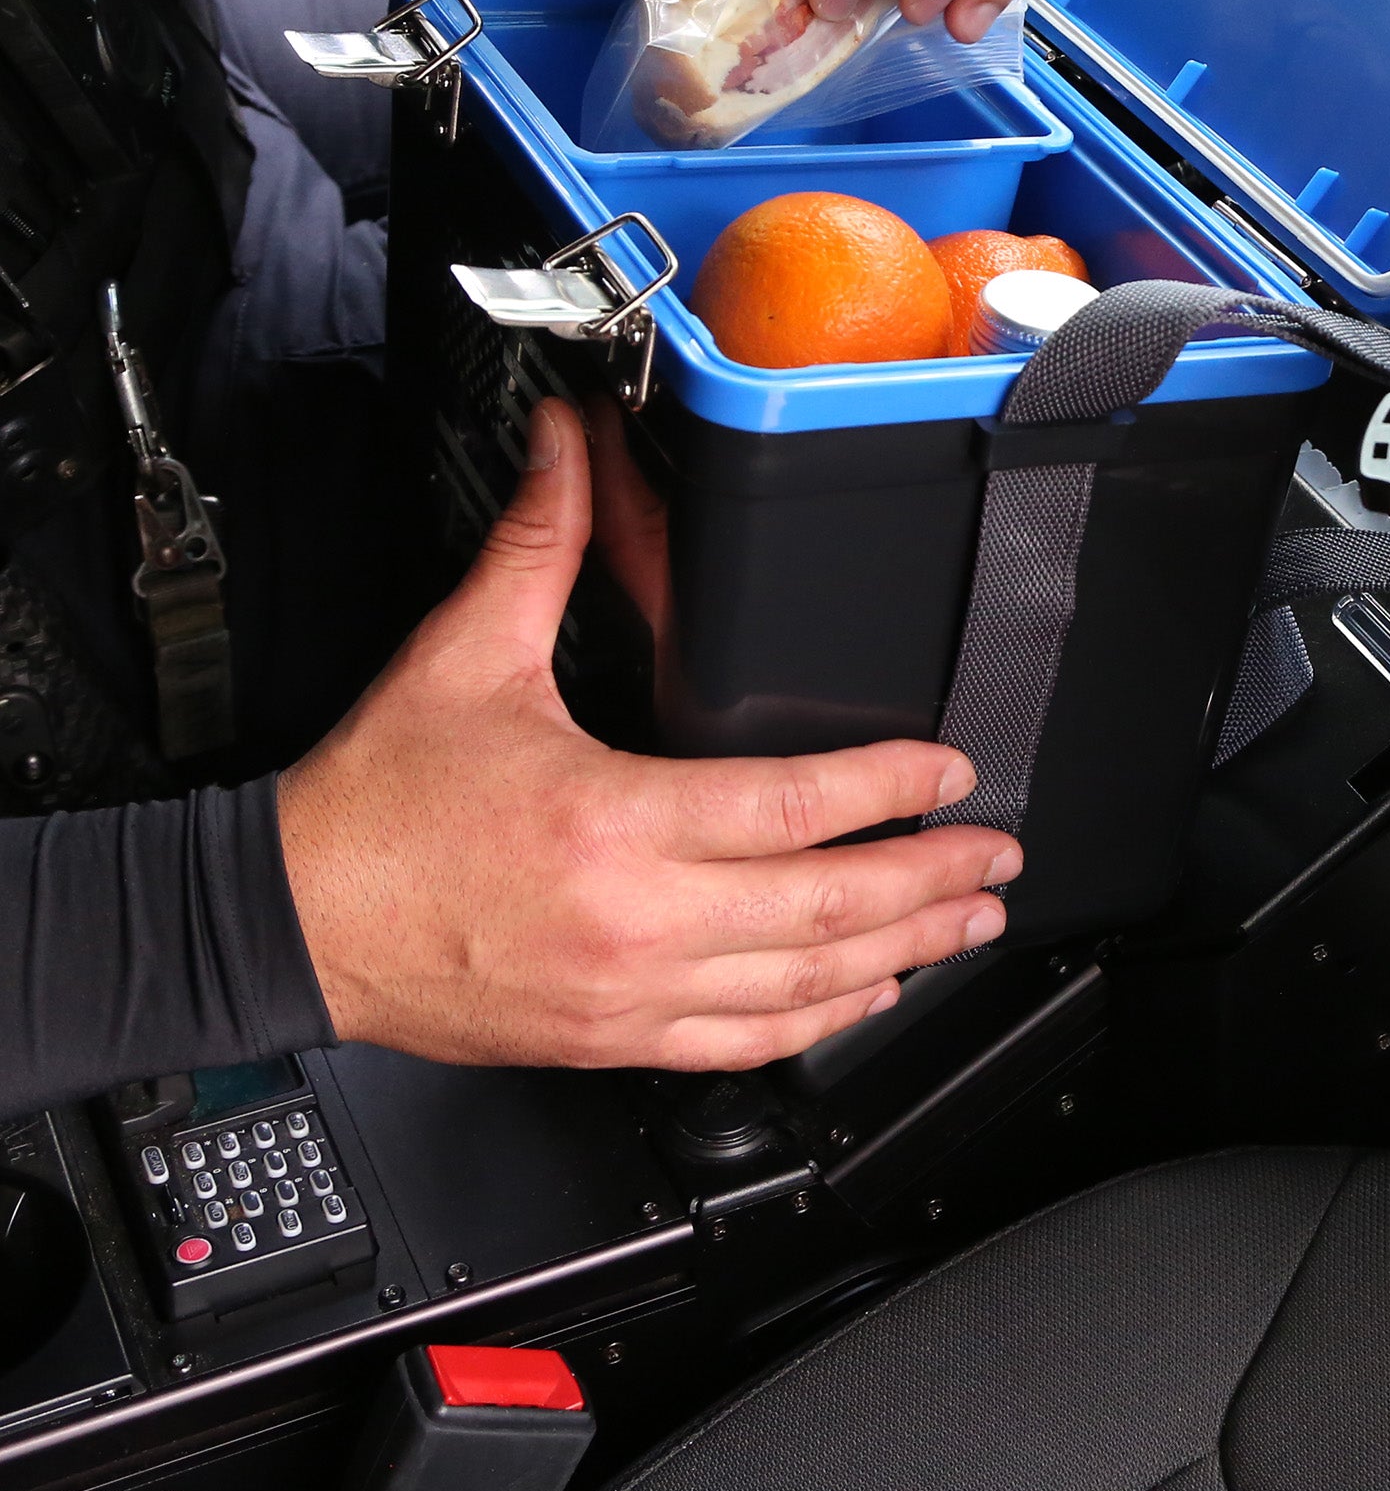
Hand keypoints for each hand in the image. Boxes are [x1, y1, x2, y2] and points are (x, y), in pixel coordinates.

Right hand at [276, 400, 1017, 1071]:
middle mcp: (635, 921)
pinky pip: (742, 1045)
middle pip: (825, 907)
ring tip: (966, 925)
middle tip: (994, 856)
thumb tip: (569, 444)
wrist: (293, 922)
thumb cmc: (378, 804)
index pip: (795, 807)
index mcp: (613, 821)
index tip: (950, 773)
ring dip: (901, 954)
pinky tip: (866, 994)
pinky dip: (818, 1021)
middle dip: (929, 881)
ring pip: (801, 987)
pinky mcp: (611, 1040)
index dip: (890, 788)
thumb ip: (541, 543)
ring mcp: (628, 995)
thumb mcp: (466, 653)